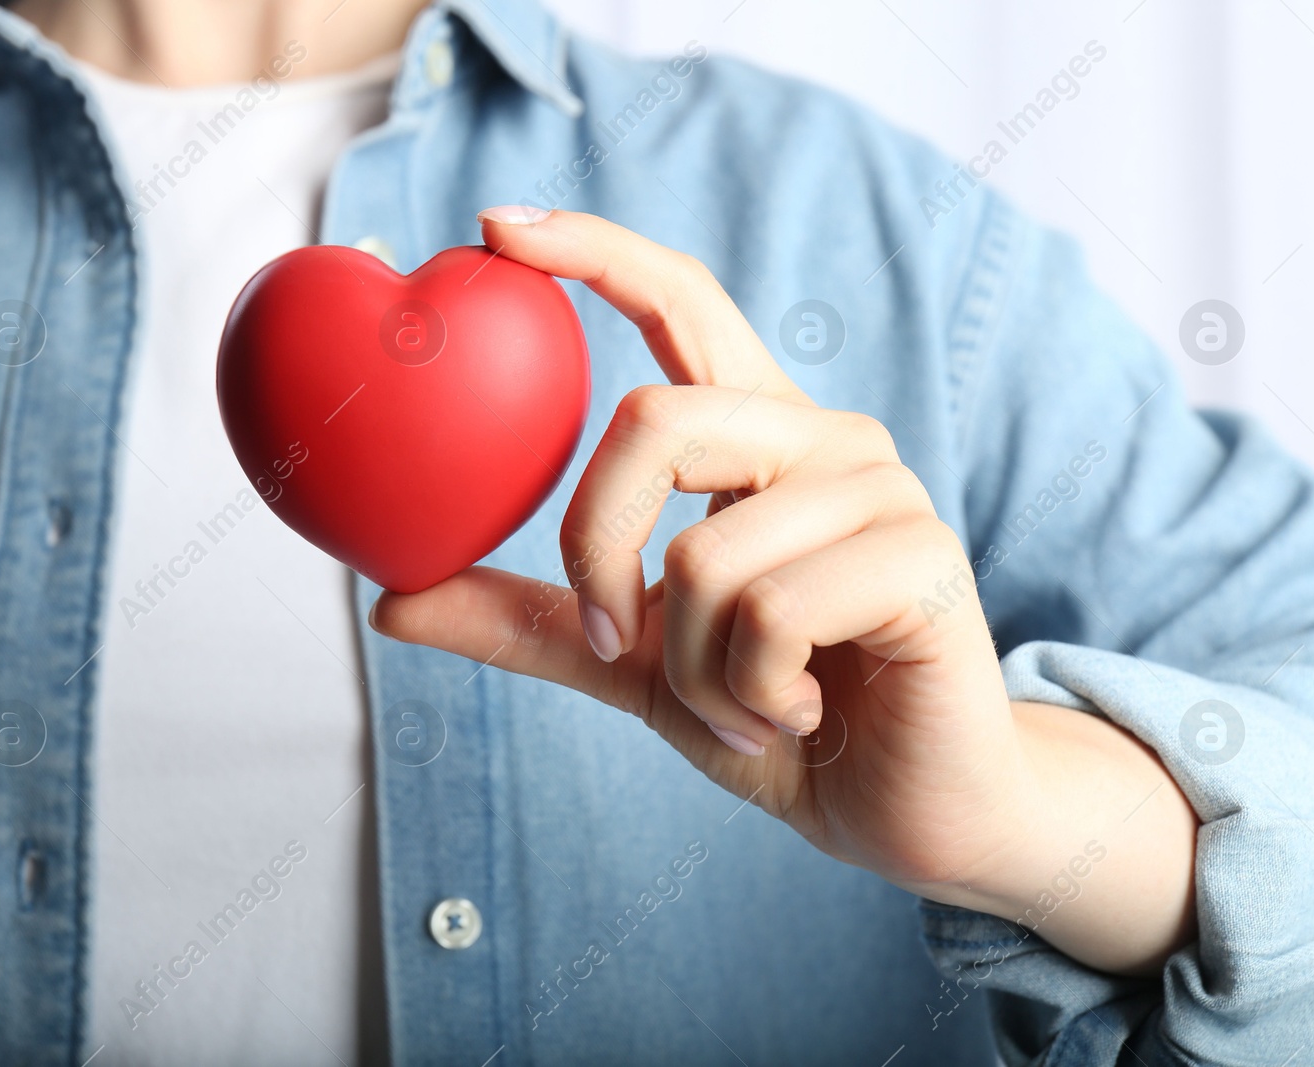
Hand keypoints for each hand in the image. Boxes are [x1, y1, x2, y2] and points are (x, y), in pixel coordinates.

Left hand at [371, 208, 1196, 975]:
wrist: (899, 805)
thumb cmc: (776, 717)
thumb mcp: (636, 666)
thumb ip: (532, 622)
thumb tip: (391, 599)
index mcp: (755, 440)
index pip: (682, 303)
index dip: (595, 252)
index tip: (498, 227)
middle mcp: (821, 438)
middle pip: (657, 422)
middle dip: (600, 550)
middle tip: (619, 643)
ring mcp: (880, 486)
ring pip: (706, 554)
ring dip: (696, 671)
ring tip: (752, 707)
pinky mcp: (922, 553)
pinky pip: (770, 613)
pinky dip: (751, 694)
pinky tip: (803, 714)